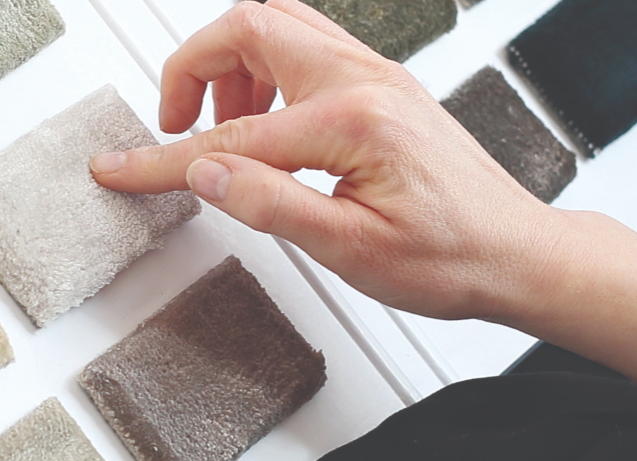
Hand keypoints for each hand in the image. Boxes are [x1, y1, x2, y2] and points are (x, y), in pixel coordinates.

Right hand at [92, 0, 579, 322]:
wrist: (516, 255)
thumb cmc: (452, 258)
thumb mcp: (351, 248)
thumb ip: (270, 203)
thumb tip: (204, 171)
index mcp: (353, 120)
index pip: (232, 134)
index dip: (163, 156)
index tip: (120, 168)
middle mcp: (366, 80)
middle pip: (251, 27)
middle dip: (194, 67)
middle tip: (171, 122)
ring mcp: (378, 76)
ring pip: (280, 26)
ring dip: (233, 64)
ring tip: (219, 125)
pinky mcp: (384, 86)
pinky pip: (310, 47)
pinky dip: (268, 70)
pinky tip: (266, 122)